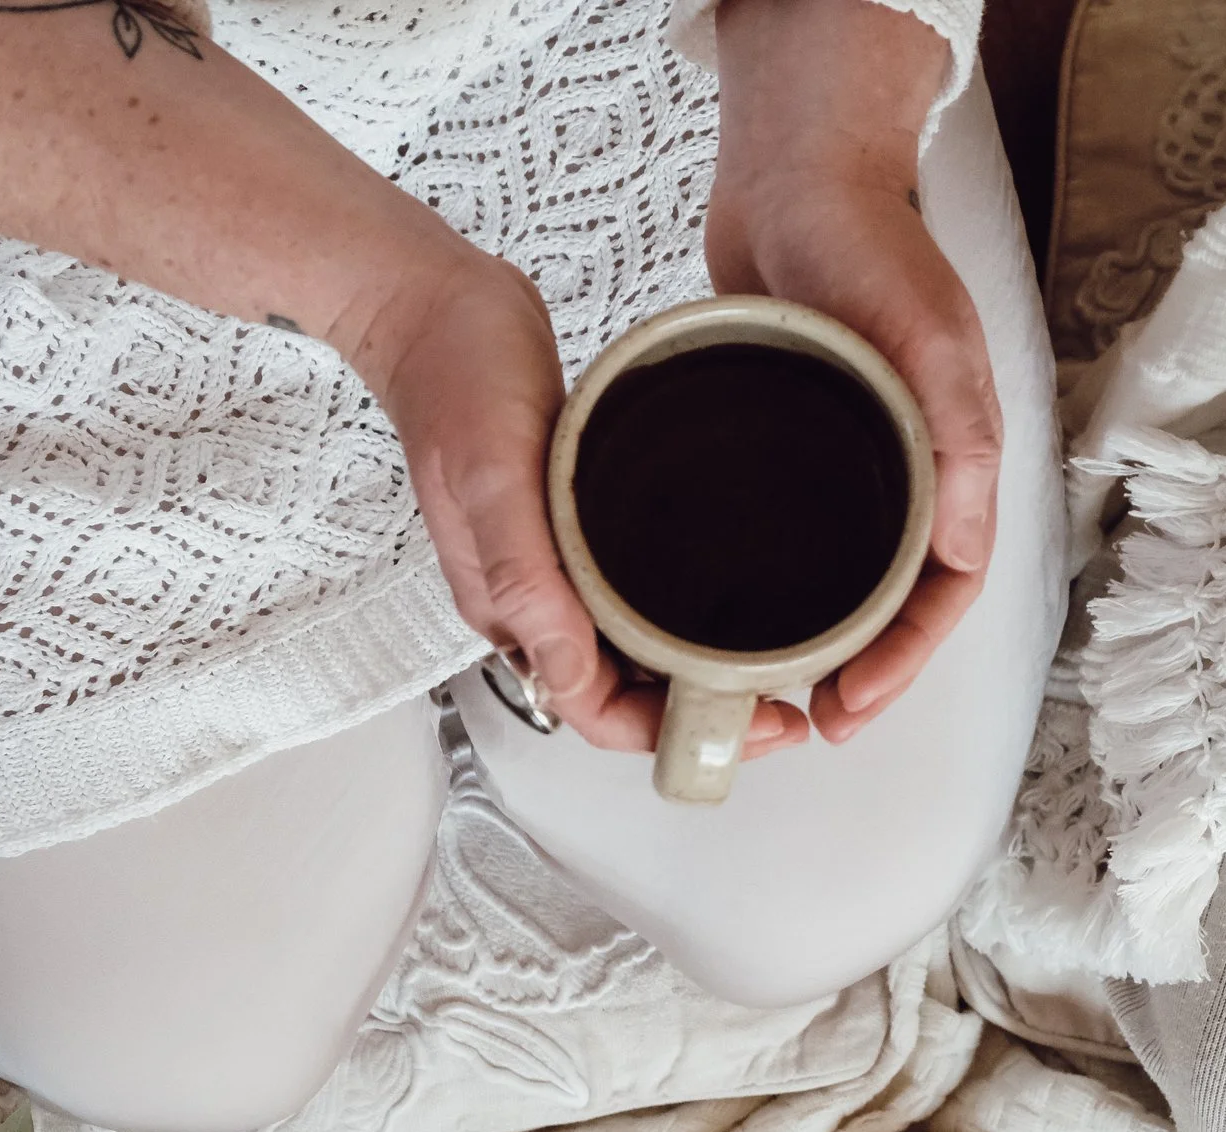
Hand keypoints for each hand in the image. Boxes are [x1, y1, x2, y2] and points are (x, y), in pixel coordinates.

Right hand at [362, 252, 802, 755]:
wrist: (439, 303)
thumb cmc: (454, 375)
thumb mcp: (492, 475)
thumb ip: (523, 577)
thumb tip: (570, 675)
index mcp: (510, 606)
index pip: (594, 710)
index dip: (673, 735)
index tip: (756, 725)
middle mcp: (537, 598)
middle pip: (624, 693)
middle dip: (704, 713)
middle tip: (787, 700)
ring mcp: (558, 562)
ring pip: (635, 647)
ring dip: (700, 666)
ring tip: (779, 657)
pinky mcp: (579, 523)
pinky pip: (636, 590)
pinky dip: (686, 607)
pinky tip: (736, 592)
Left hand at [707, 0, 999, 744]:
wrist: (799, 176)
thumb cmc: (871, 246)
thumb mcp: (927, 340)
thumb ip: (958, 440)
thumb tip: (964, 554)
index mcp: (954, 460)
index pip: (945, 591)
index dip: (905, 663)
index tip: (849, 707)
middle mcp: (911, 472)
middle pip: (899, 604)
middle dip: (864, 674)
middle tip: (809, 722)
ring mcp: (854, 463)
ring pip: (849, 581)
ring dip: (821, 644)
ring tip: (773, 690)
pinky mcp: (795, 447)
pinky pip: (798, 537)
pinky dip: (779, 583)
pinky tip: (732, 608)